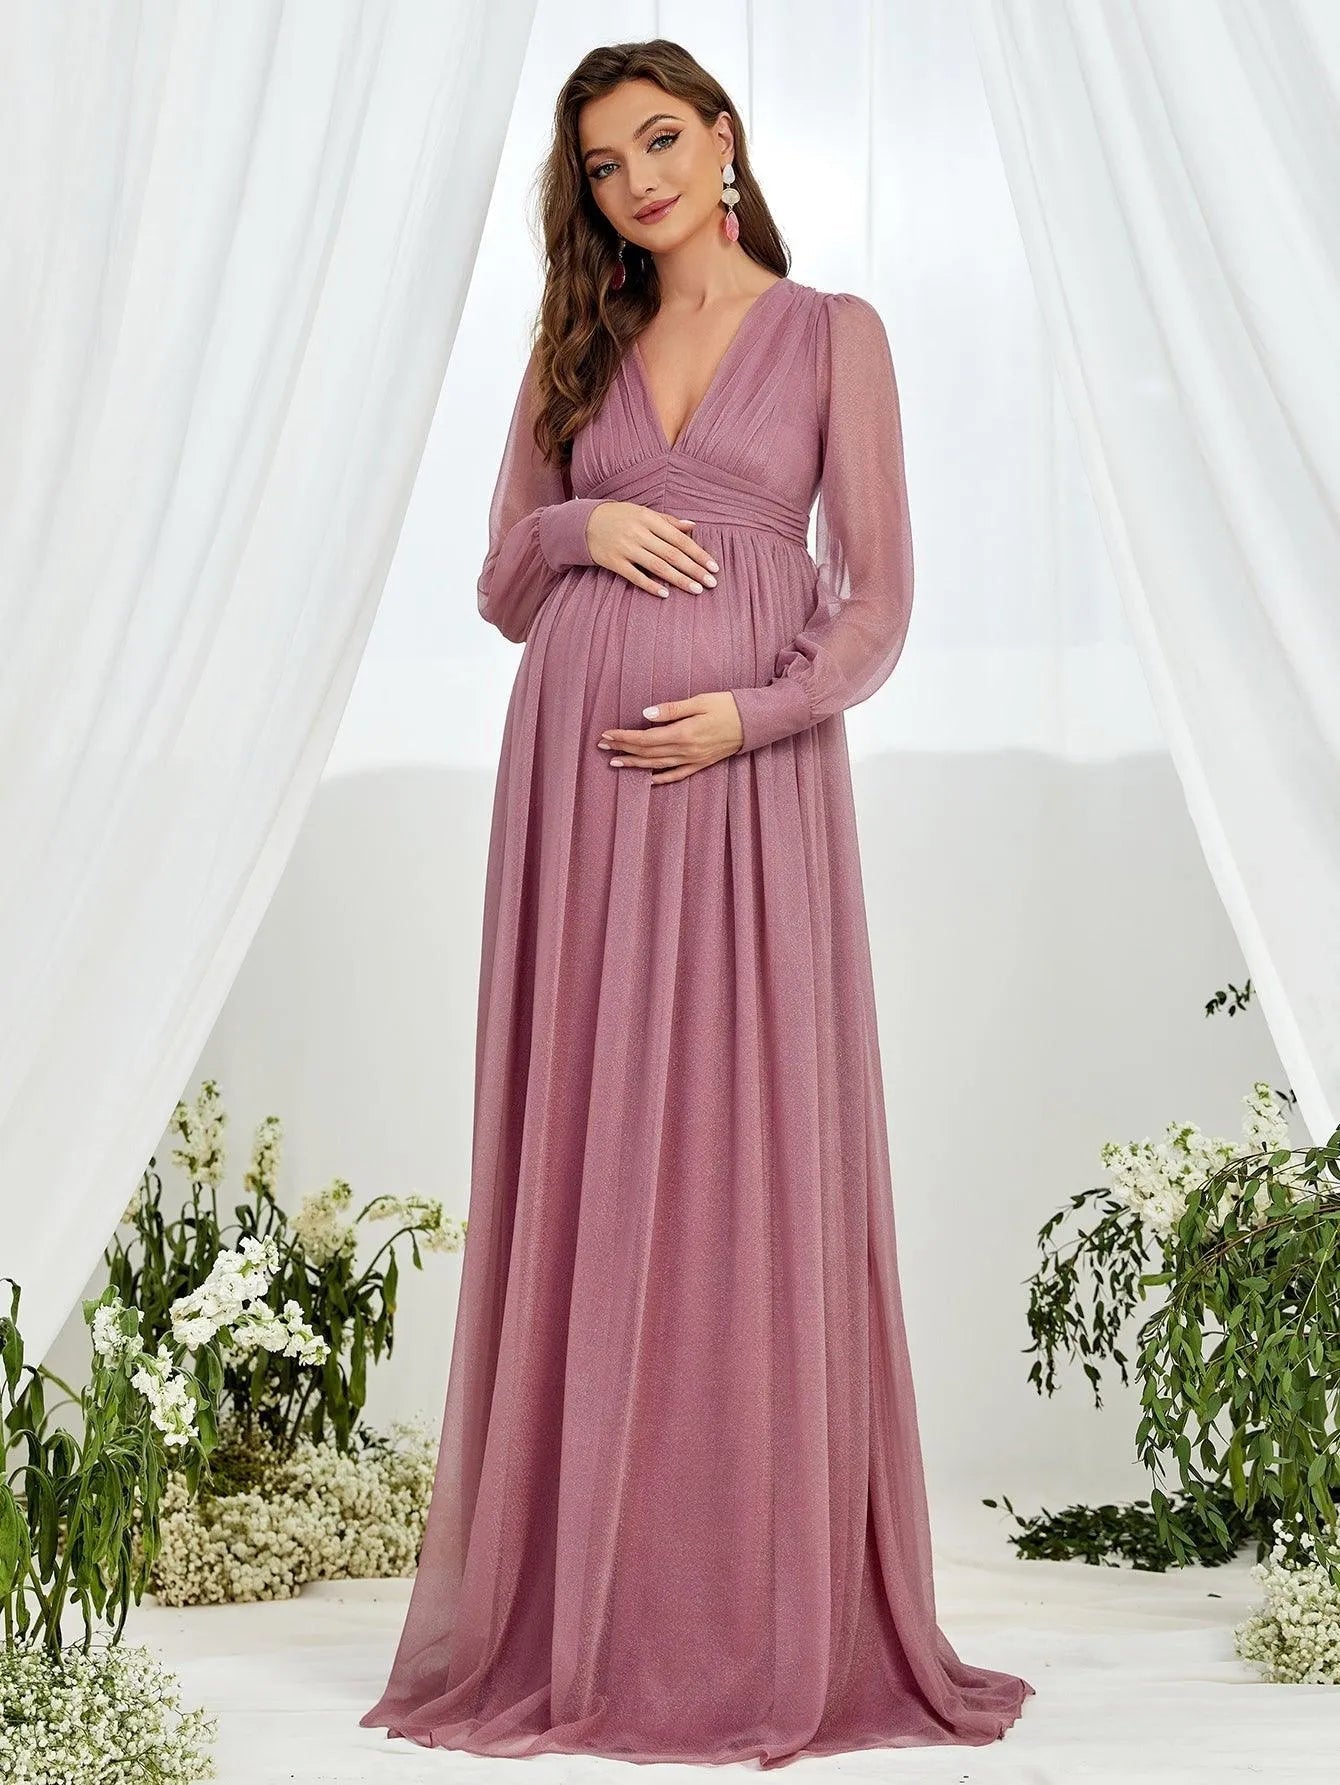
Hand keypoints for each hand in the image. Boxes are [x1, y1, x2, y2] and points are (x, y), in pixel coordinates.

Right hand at [585, 501, 719, 598]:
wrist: (584, 523)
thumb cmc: (619, 517)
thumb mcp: (643, 512)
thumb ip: (668, 521)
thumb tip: (693, 526)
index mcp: (648, 519)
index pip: (679, 539)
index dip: (698, 553)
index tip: (713, 567)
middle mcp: (638, 533)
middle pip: (671, 554)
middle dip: (694, 569)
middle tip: (711, 583)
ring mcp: (625, 548)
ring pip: (657, 566)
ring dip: (678, 579)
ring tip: (696, 590)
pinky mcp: (613, 562)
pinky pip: (634, 576)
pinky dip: (650, 585)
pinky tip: (665, 594)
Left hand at [597, 691, 743, 784]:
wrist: (755, 722)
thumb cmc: (728, 706)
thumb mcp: (700, 700)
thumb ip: (672, 709)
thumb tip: (646, 714)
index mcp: (683, 733)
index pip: (645, 738)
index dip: (623, 738)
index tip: (606, 734)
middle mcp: (686, 750)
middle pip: (647, 753)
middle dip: (623, 749)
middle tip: (602, 747)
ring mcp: (694, 759)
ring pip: (658, 766)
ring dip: (635, 765)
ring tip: (615, 763)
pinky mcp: (702, 763)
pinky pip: (678, 774)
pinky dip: (661, 778)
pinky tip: (648, 779)